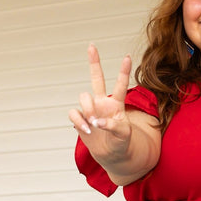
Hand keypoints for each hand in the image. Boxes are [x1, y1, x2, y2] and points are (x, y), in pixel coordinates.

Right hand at [69, 45, 132, 164]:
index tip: (127, 57)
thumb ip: (113, 126)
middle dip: (94, 62)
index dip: (123, 71)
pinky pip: (73, 113)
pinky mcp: (80, 119)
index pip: (120, 85)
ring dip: (87, 108)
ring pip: (83, 96)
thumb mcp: (123, 135)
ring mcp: (90, 109)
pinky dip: (79, 121)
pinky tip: (87, 129)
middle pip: (97, 78)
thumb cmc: (121, 142)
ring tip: (93, 123)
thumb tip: (97, 121)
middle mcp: (103, 102)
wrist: (112, 155)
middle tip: (92, 46)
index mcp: (117, 104)